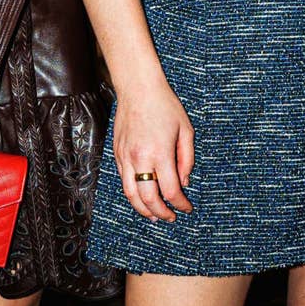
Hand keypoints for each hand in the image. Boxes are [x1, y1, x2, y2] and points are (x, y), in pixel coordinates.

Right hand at [114, 78, 194, 221]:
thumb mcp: (186, 131)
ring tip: (154, 216)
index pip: (171, 190)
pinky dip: (133, 194)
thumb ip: (187, 160)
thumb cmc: (165, 106)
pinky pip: (124, 181)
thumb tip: (184, 182)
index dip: (181, 204)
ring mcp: (125, 157)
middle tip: (171, 217)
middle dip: (161, 213)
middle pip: (149, 198)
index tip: (187, 208)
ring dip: (143, 210)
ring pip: (131, 194)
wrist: (138, 88)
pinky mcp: (117, 153)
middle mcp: (140, 158)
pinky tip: (141, 197)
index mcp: (160, 153)